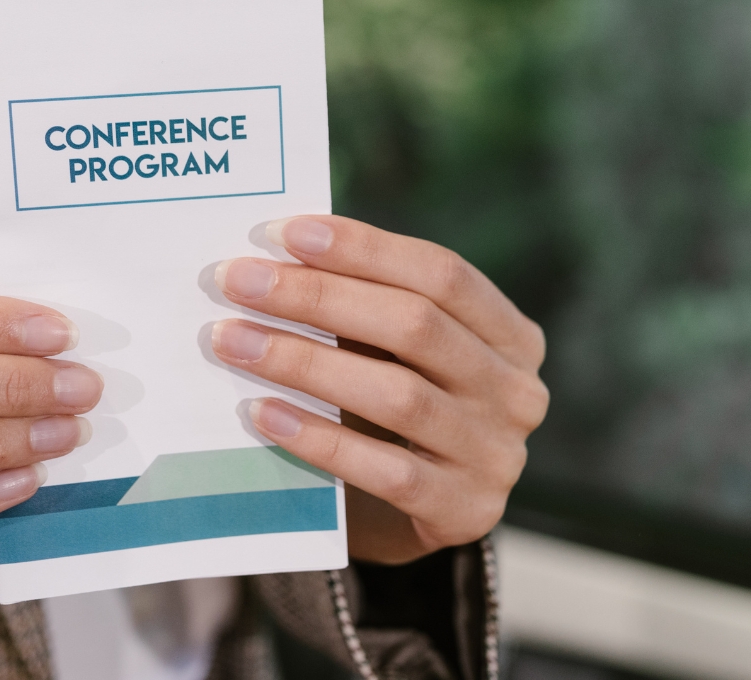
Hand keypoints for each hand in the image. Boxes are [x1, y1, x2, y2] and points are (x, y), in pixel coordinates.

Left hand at [211, 216, 547, 563]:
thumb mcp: (401, 352)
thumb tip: (275, 253)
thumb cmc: (397, 409)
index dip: (363, 248)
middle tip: (236, 280)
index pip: (441, 273)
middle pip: (416, 325)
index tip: (285, 232)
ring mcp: (497, 456)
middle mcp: (517, 391)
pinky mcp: (463, 513)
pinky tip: (261, 412)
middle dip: (317, 295)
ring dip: (304, 361)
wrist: (416, 517)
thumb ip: (364, 305)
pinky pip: (384, 471)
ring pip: (397, 393)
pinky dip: (318, 438)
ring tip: (233, 340)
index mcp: (511, 335)